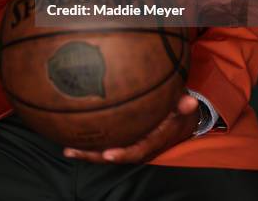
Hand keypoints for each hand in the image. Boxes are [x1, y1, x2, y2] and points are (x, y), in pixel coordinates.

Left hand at [63, 93, 199, 163]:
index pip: (136, 151)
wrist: (180, 121)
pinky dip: (90, 143)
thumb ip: (184, 105)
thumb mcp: (184, 109)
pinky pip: (106, 143)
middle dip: (94, 156)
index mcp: (153, 141)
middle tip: (73, 151)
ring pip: (106, 152)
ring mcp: (130, 144)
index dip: (122, 154)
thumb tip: (190, 101)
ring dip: (87, 152)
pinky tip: (72, 138)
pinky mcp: (124, 140)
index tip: (108, 154)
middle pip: (114, 156)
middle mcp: (139, 147)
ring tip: (67, 149)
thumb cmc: (179, 112)